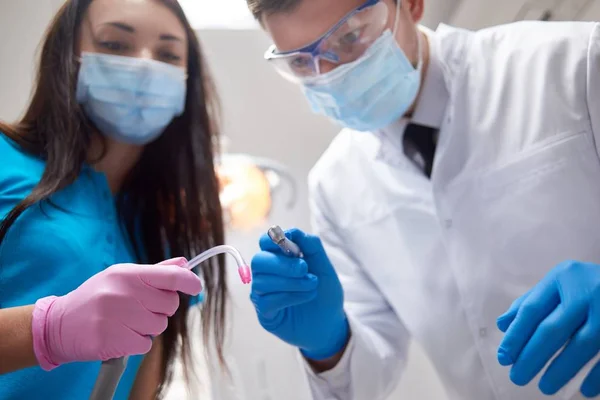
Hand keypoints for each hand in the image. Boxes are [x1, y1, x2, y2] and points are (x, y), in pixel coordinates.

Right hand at [32, 257, 201, 369]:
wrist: (59, 324)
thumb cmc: (96, 298)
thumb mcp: (121, 277)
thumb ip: (155, 272)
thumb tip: (185, 264)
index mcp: (127, 273)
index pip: (170, 276)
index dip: (189, 282)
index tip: (196, 287)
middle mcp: (122, 292)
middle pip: (170, 304)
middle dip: (161, 309)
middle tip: (141, 309)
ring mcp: (116, 316)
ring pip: (159, 326)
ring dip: (148, 328)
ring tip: (127, 322)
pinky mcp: (110, 339)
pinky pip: (145, 345)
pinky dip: (136, 343)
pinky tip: (120, 335)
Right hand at [250, 229, 348, 359]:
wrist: (331, 323)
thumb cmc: (325, 293)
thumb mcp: (324, 266)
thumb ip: (311, 246)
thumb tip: (292, 231)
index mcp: (279, 258)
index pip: (265, 242)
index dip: (273, 240)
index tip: (291, 245)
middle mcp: (266, 274)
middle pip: (259, 261)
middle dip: (282, 263)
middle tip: (304, 268)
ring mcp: (263, 294)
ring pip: (263, 281)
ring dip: (291, 282)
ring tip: (312, 285)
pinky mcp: (265, 313)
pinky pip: (268, 300)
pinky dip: (289, 296)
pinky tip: (304, 297)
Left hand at [497, 260, 599, 396]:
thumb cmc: (588, 284)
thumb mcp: (560, 284)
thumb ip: (532, 301)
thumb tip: (503, 325)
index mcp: (563, 277)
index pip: (532, 310)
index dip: (515, 336)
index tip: (503, 358)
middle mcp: (587, 290)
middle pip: (553, 329)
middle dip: (532, 357)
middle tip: (517, 377)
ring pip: (582, 345)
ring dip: (561, 370)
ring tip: (545, 387)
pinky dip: (597, 375)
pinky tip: (585, 390)